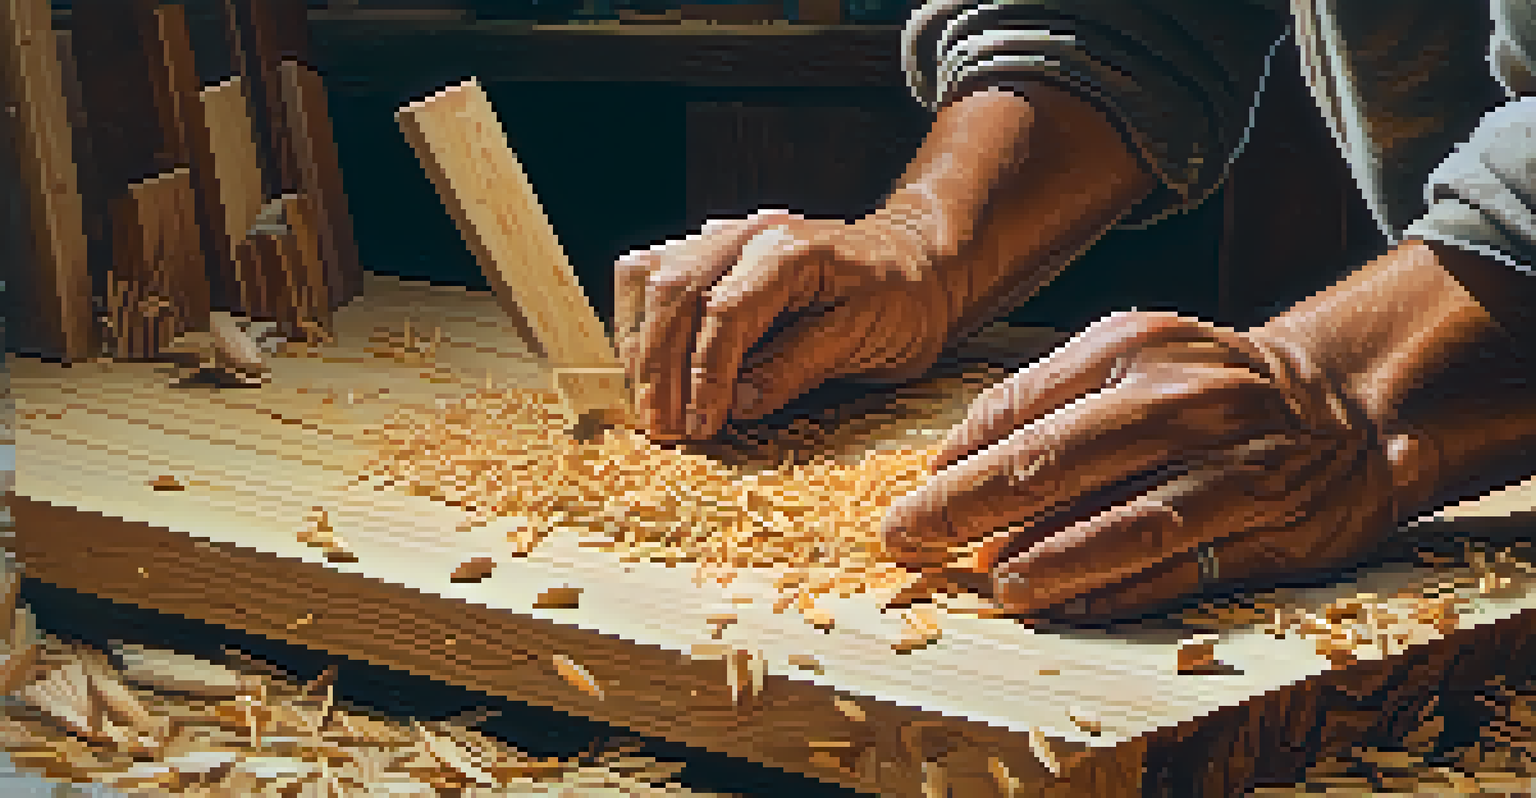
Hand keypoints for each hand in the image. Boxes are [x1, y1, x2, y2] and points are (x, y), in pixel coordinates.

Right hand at [613, 209, 955, 440]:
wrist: (915, 264)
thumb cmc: (901, 302)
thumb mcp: (867, 340)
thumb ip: (799, 366)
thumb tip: (738, 403)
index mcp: (790, 251)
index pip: (723, 311)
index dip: (704, 374)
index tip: (700, 425)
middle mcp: (748, 234)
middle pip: (673, 292)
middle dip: (660, 367)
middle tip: (664, 427)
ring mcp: (724, 238)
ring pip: (649, 277)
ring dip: (641, 345)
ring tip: (652, 405)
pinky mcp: (712, 253)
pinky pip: (651, 274)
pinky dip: (639, 320)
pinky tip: (647, 364)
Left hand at [879, 310, 1404, 619]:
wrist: (1341, 406)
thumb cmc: (1205, 387)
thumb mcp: (1127, 359)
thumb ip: (1041, 400)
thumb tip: (950, 461)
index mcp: (1134, 347)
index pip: (1022, 409)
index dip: (955, 463)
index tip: (907, 505)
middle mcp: (1185, 400)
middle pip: (1058, 461)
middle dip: (968, 508)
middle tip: (909, 541)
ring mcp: (1233, 464)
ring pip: (1130, 522)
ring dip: (1051, 561)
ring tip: (994, 586)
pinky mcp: (1271, 527)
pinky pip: (1184, 567)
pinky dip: (1120, 592)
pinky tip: (1066, 609)